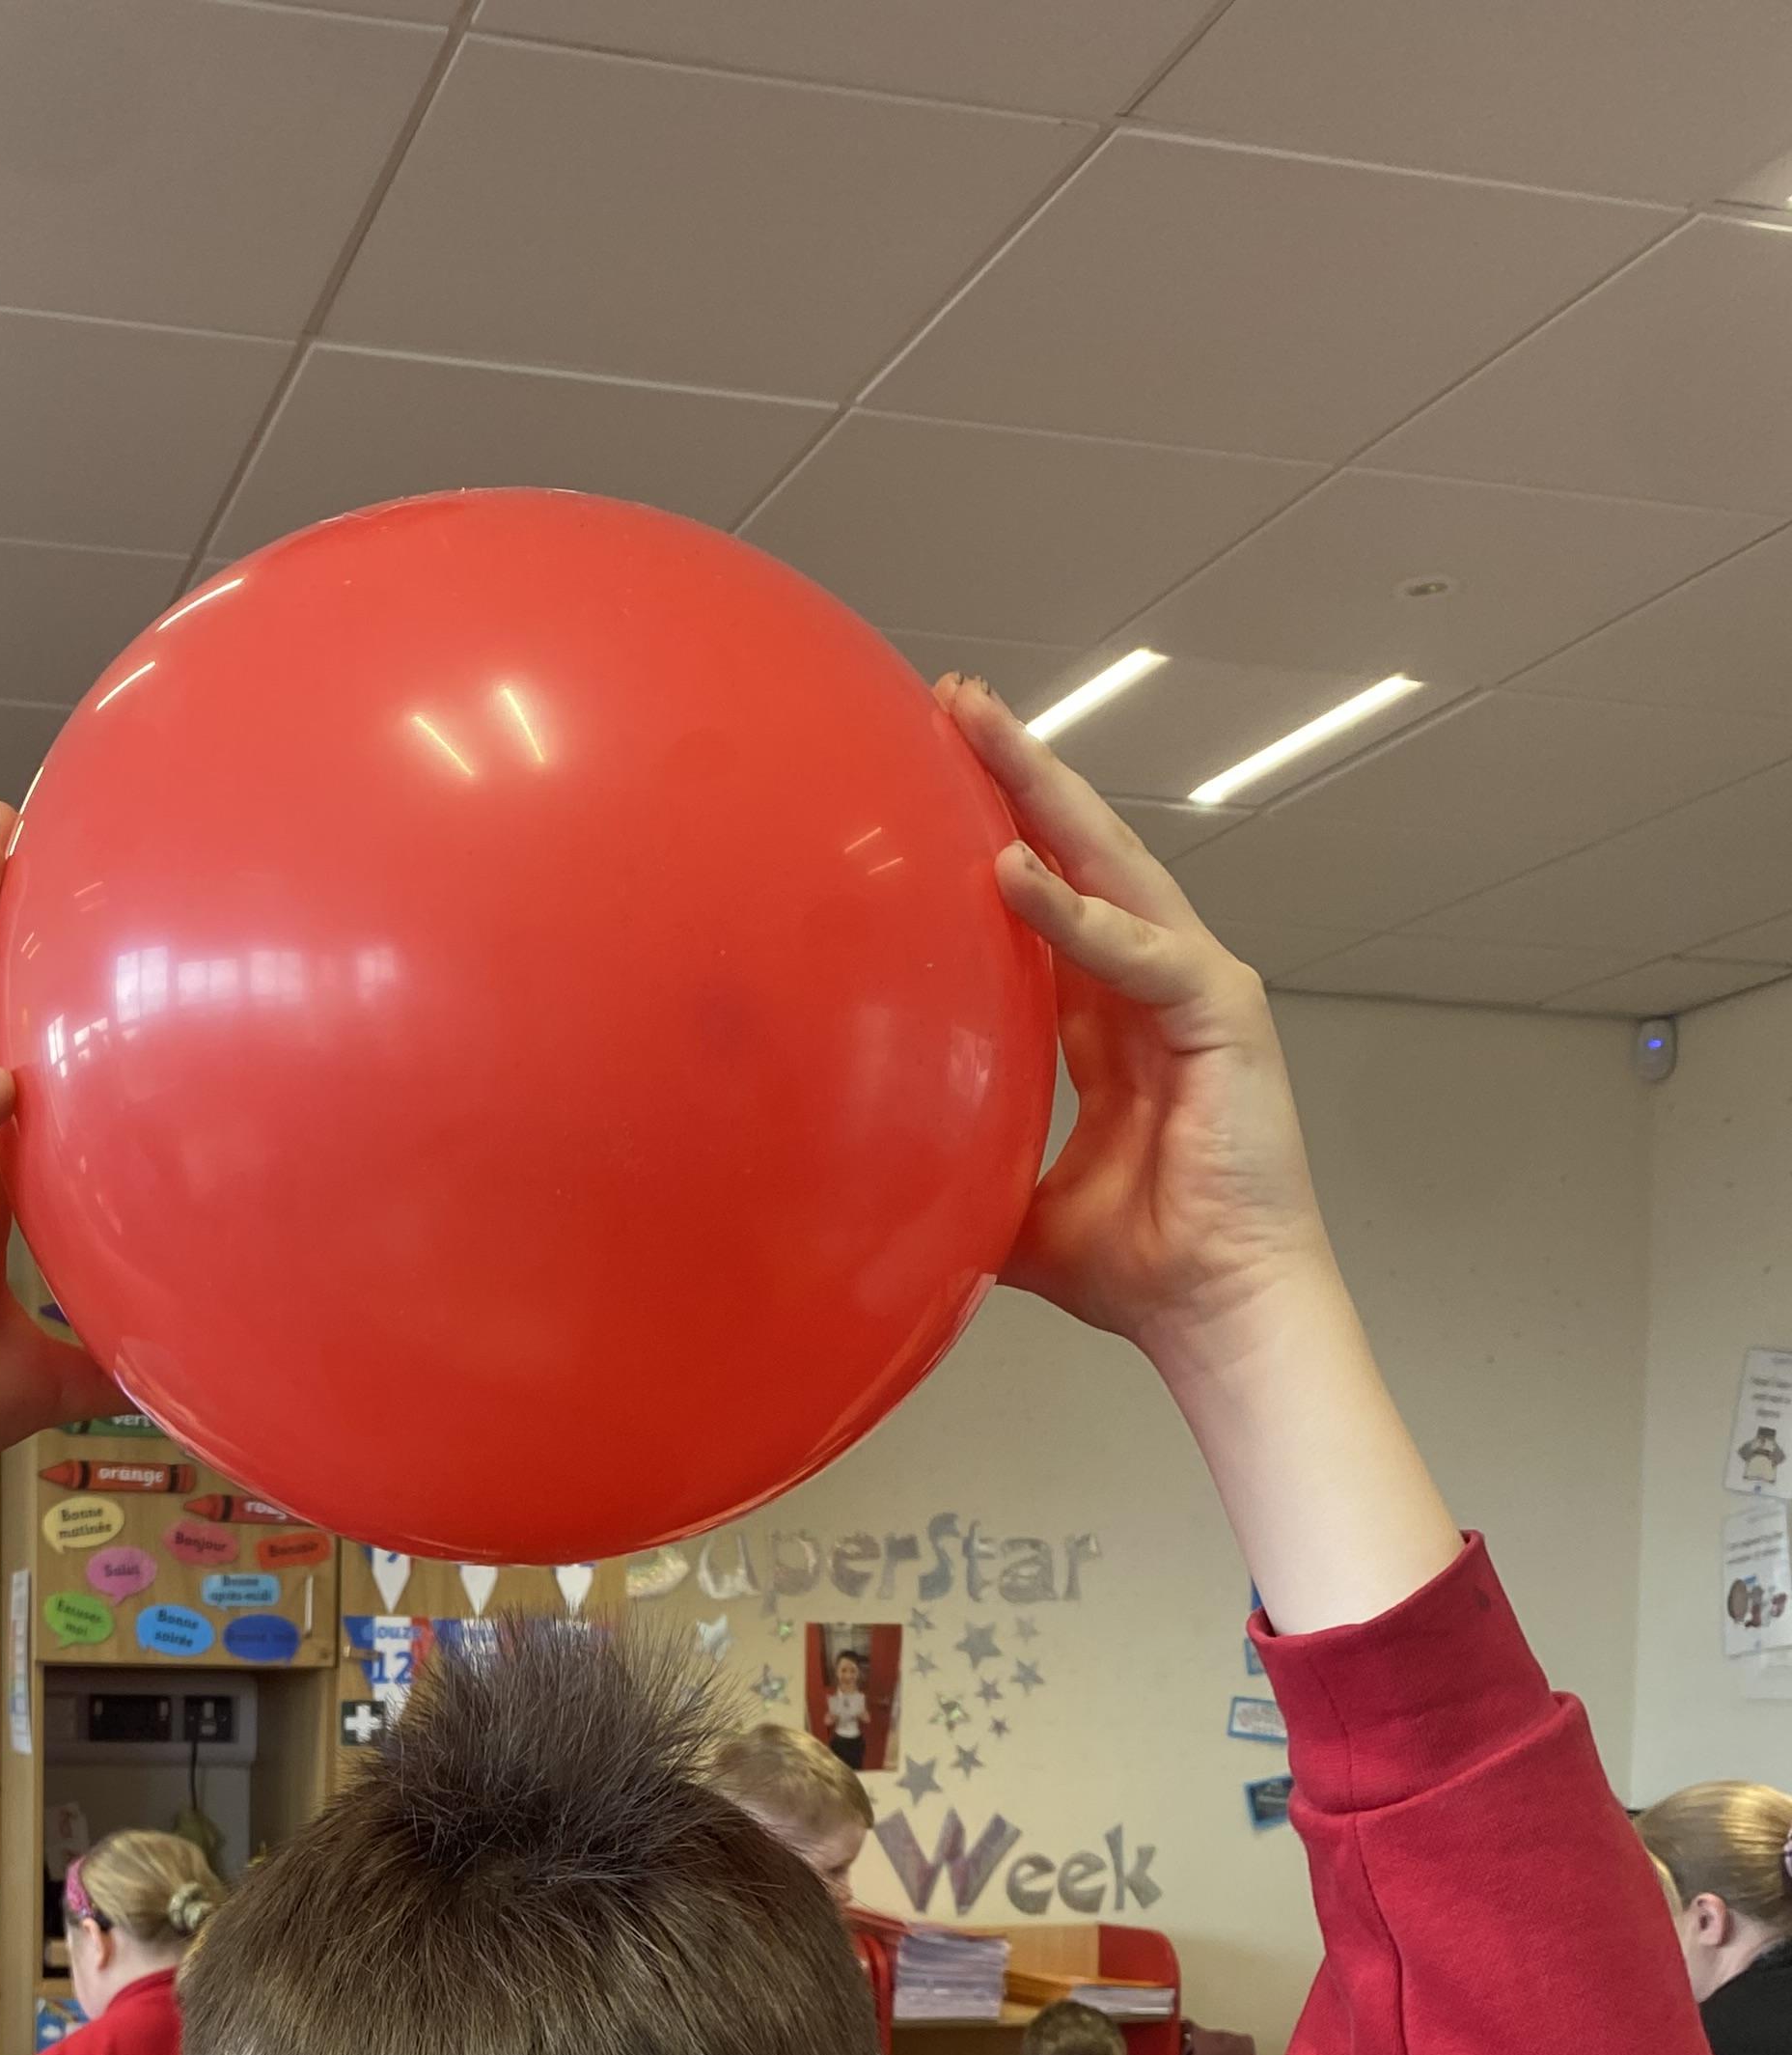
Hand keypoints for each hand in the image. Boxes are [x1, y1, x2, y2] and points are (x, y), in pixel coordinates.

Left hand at [939, 677, 1339, 1355]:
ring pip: (1113, 866)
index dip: (997, 828)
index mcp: (1111, 1014)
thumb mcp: (1015, 1207)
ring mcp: (1195, 988)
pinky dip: (1075, 914)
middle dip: (1019, 771)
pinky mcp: (1222, 1015)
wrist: (1216, 1314)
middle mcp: (1156, 981)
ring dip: (1045, 796)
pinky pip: (1137, 951)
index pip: (1047, 896)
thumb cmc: (1144, 1267)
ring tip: (980, 729)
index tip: (931, 768)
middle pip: (1081, 851)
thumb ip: (963, 1163)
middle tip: (952, 698)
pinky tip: (1010, 873)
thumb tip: (871, 1181)